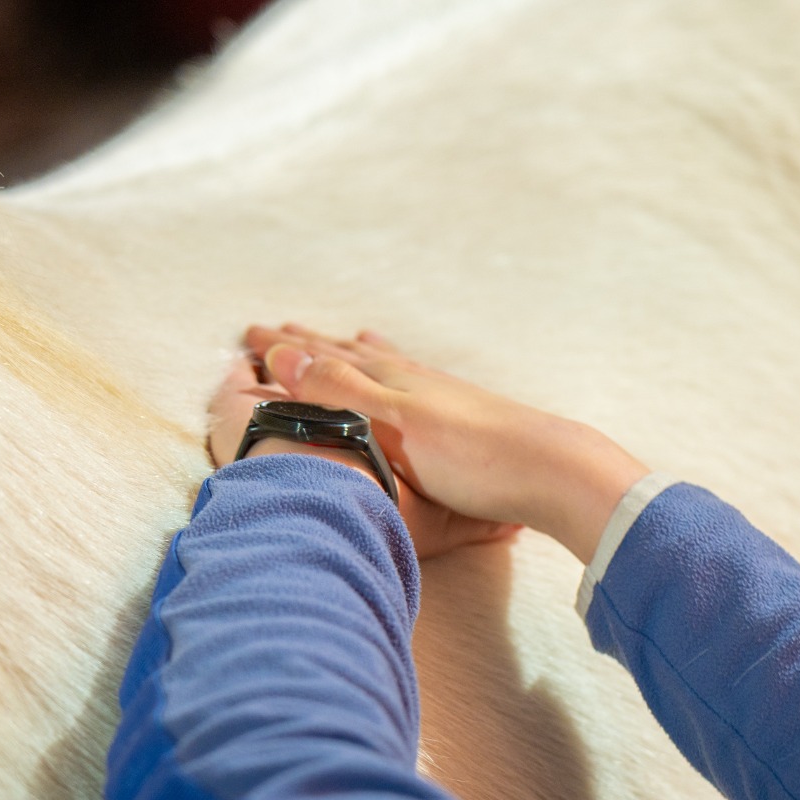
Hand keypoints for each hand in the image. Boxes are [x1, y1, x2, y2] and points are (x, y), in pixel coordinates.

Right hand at [242, 325, 650, 562]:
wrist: (550, 468)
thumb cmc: (472, 456)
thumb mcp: (394, 424)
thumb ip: (340, 391)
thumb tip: (284, 355)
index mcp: (388, 382)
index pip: (323, 359)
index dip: (284, 350)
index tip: (248, 337)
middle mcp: (410, 379)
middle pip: (346, 354)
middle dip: (306, 345)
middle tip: (269, 330)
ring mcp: (436, 394)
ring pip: (377, 361)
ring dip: (346, 350)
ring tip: (332, 335)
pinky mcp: (458, 414)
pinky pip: (409, 375)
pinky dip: (390, 363)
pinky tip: (401, 364)